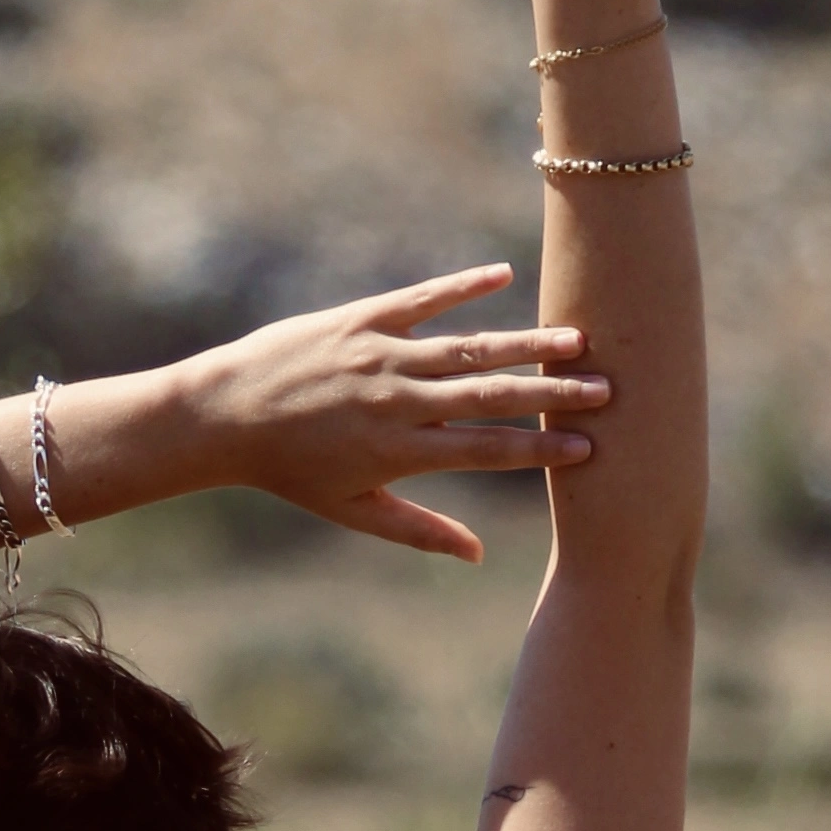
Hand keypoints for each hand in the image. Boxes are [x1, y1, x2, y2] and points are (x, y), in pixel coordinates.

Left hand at [173, 269, 605, 565]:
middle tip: (607, 389)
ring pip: (468, 346)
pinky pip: (421, 299)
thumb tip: (476, 556)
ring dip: (525, 342)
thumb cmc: (291, 472)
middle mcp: (398, 400)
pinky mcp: (360, 318)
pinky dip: (463, 285)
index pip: (487, 451)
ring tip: (576, 337)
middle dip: (552, 394)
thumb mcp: (354, 511)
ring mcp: (381, 355)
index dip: (541, 450)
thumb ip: (419, 529)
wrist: (222, 415)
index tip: (589, 449)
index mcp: (401, 451)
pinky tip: (503, 274)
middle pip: (491, 396)